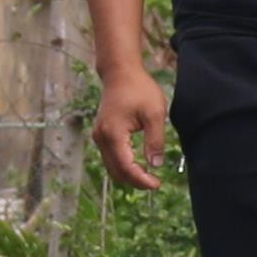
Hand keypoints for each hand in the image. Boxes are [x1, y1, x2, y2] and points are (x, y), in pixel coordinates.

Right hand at [89, 72, 170, 191]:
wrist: (120, 72)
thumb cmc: (139, 88)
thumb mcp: (155, 114)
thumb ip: (155, 141)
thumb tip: (156, 165)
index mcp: (113, 134)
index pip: (126, 167)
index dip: (141, 180)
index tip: (157, 184)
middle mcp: (101, 137)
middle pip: (116, 171)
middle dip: (135, 181)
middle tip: (155, 184)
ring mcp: (99, 136)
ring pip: (111, 166)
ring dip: (129, 175)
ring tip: (148, 177)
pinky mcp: (101, 133)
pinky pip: (110, 157)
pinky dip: (123, 165)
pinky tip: (138, 165)